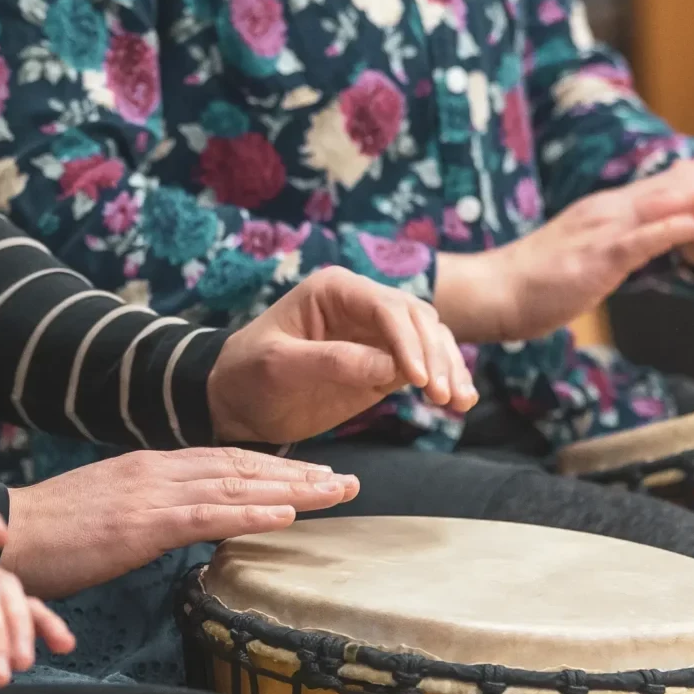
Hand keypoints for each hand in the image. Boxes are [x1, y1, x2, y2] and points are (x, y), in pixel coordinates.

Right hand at [1, 448, 358, 598]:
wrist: (2, 535)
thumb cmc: (45, 536)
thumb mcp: (104, 516)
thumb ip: (145, 516)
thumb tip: (174, 529)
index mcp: (147, 468)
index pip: (223, 461)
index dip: (274, 468)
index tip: (315, 477)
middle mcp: (155, 471)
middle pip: (241, 468)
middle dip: (299, 475)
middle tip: (348, 483)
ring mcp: (149, 495)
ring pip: (234, 487)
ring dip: (292, 491)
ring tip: (338, 494)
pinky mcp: (138, 525)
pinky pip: (205, 518)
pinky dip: (250, 514)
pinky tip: (285, 516)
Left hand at [209, 268, 475, 443]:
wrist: (235, 402)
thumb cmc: (247, 375)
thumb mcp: (280, 367)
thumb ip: (333, 362)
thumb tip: (392, 367)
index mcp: (334, 290)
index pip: (385, 308)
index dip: (408, 341)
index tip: (418, 379)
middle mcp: (361, 304)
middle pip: (417, 321)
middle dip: (436, 357)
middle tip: (442, 396)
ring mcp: (375, 335)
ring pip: (429, 341)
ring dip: (448, 369)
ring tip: (458, 402)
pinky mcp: (382, 364)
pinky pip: (422, 366)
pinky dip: (442, 381)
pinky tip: (458, 402)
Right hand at [433, 151, 693, 343]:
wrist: (490, 293)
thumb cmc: (529, 284)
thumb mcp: (580, 257)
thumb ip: (614, 247)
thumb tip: (641, 245)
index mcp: (604, 212)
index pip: (663, 187)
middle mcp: (607, 212)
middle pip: (674, 185)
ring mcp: (603, 233)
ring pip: (667, 204)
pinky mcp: (597, 258)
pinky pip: (644, 240)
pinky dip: (677, 226)